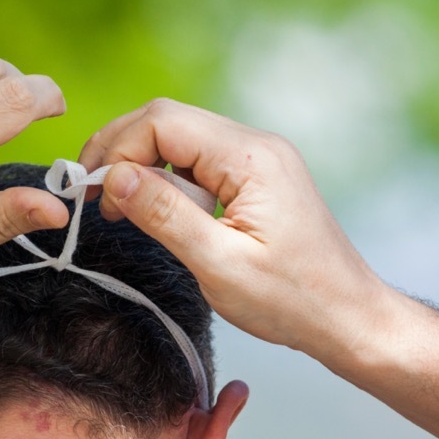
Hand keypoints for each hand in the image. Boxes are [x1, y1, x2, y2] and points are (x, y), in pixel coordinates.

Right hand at [79, 99, 390, 364]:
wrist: (348, 318)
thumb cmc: (293, 301)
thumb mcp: (219, 265)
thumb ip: (165, 215)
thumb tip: (114, 177)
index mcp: (252, 159)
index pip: (164, 122)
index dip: (117, 150)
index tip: (94, 195)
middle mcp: (257, 146)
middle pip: (168, 120)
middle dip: (121, 152)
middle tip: (90, 195)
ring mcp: (258, 159)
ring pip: (179, 139)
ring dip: (142, 167)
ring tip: (119, 211)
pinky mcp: (256, 178)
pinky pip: (198, 162)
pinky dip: (168, 182)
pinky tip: (158, 214)